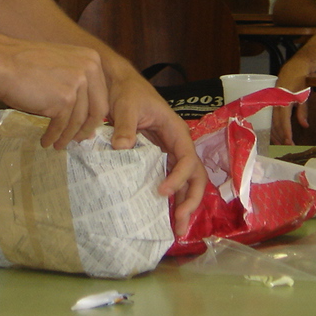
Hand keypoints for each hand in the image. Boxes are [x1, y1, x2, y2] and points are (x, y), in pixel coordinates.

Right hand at [0, 40, 108, 149]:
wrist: (1, 62)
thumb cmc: (23, 63)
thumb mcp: (59, 65)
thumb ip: (76, 83)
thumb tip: (87, 115)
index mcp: (91, 59)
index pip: (101, 94)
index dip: (93, 115)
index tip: (84, 127)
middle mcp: (89, 69)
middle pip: (97, 109)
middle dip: (86, 129)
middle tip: (76, 140)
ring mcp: (77, 84)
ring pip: (78, 120)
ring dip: (67, 136)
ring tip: (57, 144)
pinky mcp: (64, 100)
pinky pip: (62, 125)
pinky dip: (54, 136)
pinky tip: (46, 141)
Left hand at [104, 66, 204, 236]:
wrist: (119, 85)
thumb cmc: (127, 92)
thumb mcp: (126, 105)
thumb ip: (125, 126)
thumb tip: (122, 148)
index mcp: (177, 131)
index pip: (187, 159)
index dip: (179, 178)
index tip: (161, 191)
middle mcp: (178, 144)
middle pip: (196, 176)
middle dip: (190, 201)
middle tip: (178, 223)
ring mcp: (170, 153)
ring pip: (186, 182)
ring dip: (184, 205)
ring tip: (176, 230)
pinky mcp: (158, 158)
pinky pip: (171, 180)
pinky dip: (171, 199)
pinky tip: (164, 216)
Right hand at [273, 60, 310, 145]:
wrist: (294, 67)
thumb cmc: (300, 80)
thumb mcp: (304, 95)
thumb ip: (303, 111)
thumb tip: (304, 126)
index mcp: (283, 99)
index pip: (283, 120)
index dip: (286, 132)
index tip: (289, 142)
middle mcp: (274, 101)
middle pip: (275, 123)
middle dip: (280, 136)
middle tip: (288, 146)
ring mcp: (270, 101)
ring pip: (271, 121)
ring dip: (276, 133)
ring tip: (282, 143)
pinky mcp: (270, 102)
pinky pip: (269, 116)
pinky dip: (273, 126)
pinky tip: (276, 133)